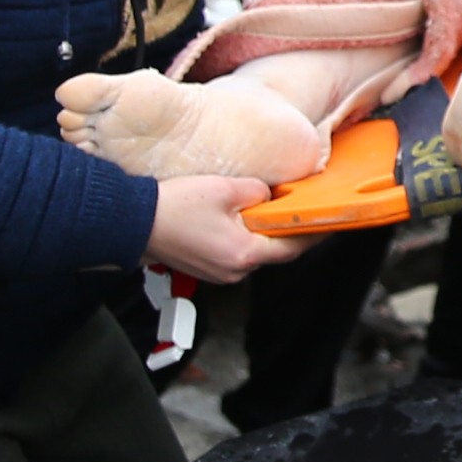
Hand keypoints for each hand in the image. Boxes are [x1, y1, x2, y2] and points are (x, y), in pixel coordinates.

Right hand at [147, 169, 307, 279]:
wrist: (132, 222)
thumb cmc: (174, 207)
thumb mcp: (226, 189)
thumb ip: (258, 192)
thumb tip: (269, 196)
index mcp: (244, 254)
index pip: (292, 246)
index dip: (313, 232)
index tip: (329, 222)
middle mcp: (235, 270)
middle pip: (274, 250)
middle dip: (286, 228)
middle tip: (300, 207)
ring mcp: (220, 272)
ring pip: (254, 250)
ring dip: (263, 231)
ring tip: (268, 207)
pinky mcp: (207, 267)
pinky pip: (236, 252)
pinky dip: (245, 236)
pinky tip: (240, 217)